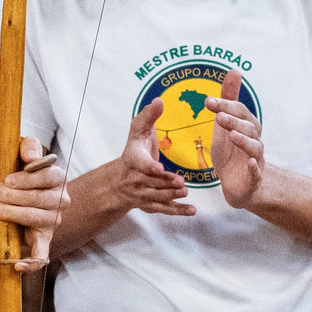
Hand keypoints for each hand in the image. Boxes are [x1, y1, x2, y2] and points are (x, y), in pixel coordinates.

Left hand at [0, 137, 69, 270]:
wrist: (10, 192)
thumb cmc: (17, 170)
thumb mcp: (21, 152)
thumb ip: (29, 146)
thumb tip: (31, 159)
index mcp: (58, 178)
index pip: (48, 178)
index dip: (25, 179)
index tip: (6, 179)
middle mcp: (61, 200)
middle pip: (40, 199)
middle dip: (13, 196)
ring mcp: (53, 222)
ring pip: (36, 219)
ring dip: (13, 215)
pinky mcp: (43, 239)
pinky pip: (41, 254)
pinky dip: (31, 262)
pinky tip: (17, 265)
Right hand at [113, 99, 195, 219]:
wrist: (119, 179)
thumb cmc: (134, 149)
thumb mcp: (138, 130)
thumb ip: (149, 116)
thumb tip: (159, 100)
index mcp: (133, 159)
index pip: (140, 164)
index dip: (148, 167)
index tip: (157, 168)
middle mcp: (135, 178)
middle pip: (150, 182)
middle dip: (164, 183)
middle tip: (180, 183)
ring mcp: (142, 193)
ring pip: (157, 197)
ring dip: (171, 196)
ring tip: (185, 192)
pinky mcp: (150, 204)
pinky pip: (163, 209)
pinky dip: (177, 211)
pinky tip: (191, 211)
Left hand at [204, 71, 265, 207]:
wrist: (240, 185)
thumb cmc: (232, 153)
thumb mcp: (225, 125)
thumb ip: (228, 101)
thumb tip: (234, 71)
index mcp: (246, 126)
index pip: (238, 112)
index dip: (225, 105)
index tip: (208, 102)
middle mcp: (254, 140)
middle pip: (248, 127)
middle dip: (234, 120)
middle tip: (218, 117)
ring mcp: (255, 159)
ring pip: (254, 148)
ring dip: (244, 140)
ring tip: (232, 135)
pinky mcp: (253, 178)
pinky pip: (256, 172)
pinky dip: (254, 167)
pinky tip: (250, 163)